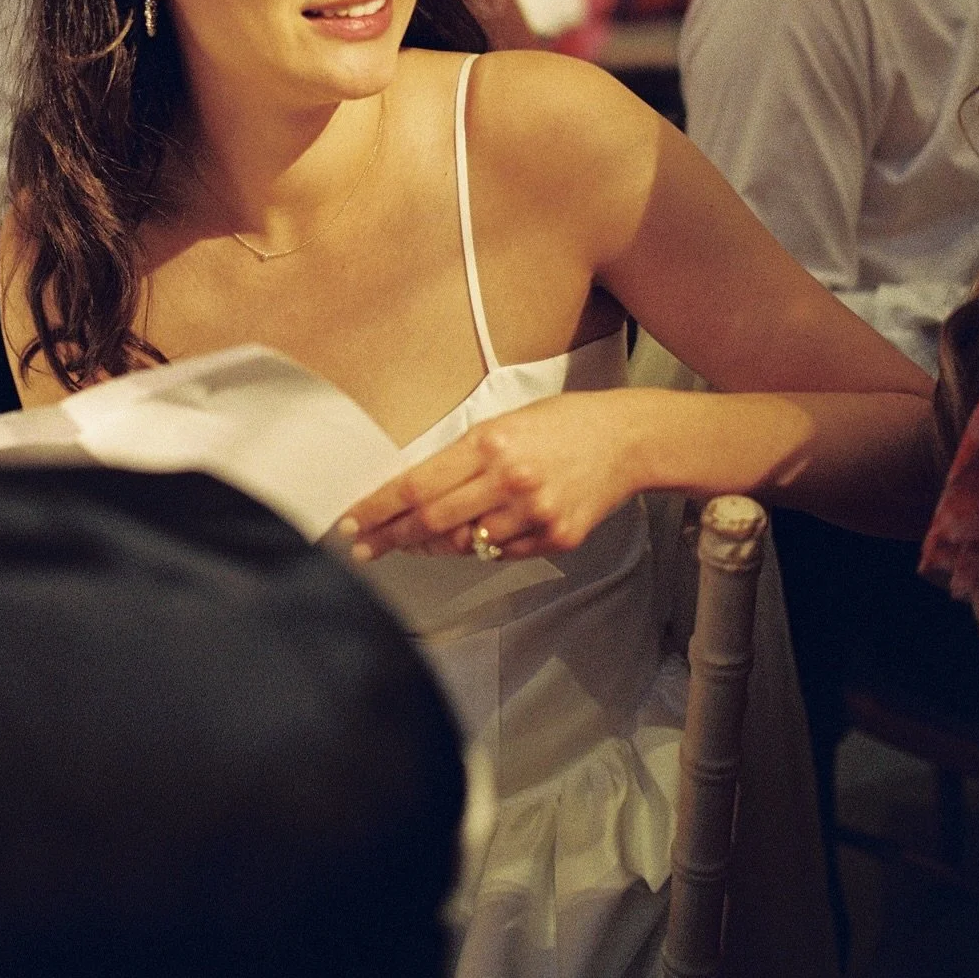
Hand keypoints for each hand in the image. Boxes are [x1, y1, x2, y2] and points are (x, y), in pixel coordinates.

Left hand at [339, 390, 651, 562]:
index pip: (417, 484)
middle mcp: (510, 480)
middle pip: (431, 522)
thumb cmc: (560, 424)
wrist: (627, 440)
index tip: (350, 521)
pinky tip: (475, 533)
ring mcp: (535, 513)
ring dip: (432, 546)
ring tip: (415, 541)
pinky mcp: (557, 538)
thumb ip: (461, 457)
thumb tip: (412, 494)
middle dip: (390, 538)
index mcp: (490, 442)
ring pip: (464, 545)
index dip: (378, 507)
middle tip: (363, 548)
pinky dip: (480, 547)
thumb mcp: (503, 424)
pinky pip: (501, 554)